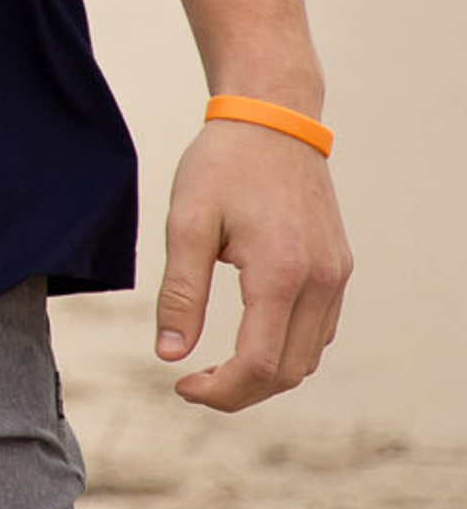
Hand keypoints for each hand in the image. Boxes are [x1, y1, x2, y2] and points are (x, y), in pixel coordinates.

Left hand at [156, 118, 351, 409]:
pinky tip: (250, 334)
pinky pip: (320, 330)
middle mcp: (321, 282)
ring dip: (266, 373)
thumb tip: (169, 354)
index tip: (181, 385)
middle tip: (193, 383)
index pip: (259, 364)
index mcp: (281, 274)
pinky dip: (288, 347)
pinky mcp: (339, 267)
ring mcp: (336, 276)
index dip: (221, 390)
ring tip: (216, 364)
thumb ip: (180, 292)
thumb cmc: (222, 165)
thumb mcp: (186, 222)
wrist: (272, 118)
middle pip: (289, 372)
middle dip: (241, 390)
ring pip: (309, 356)